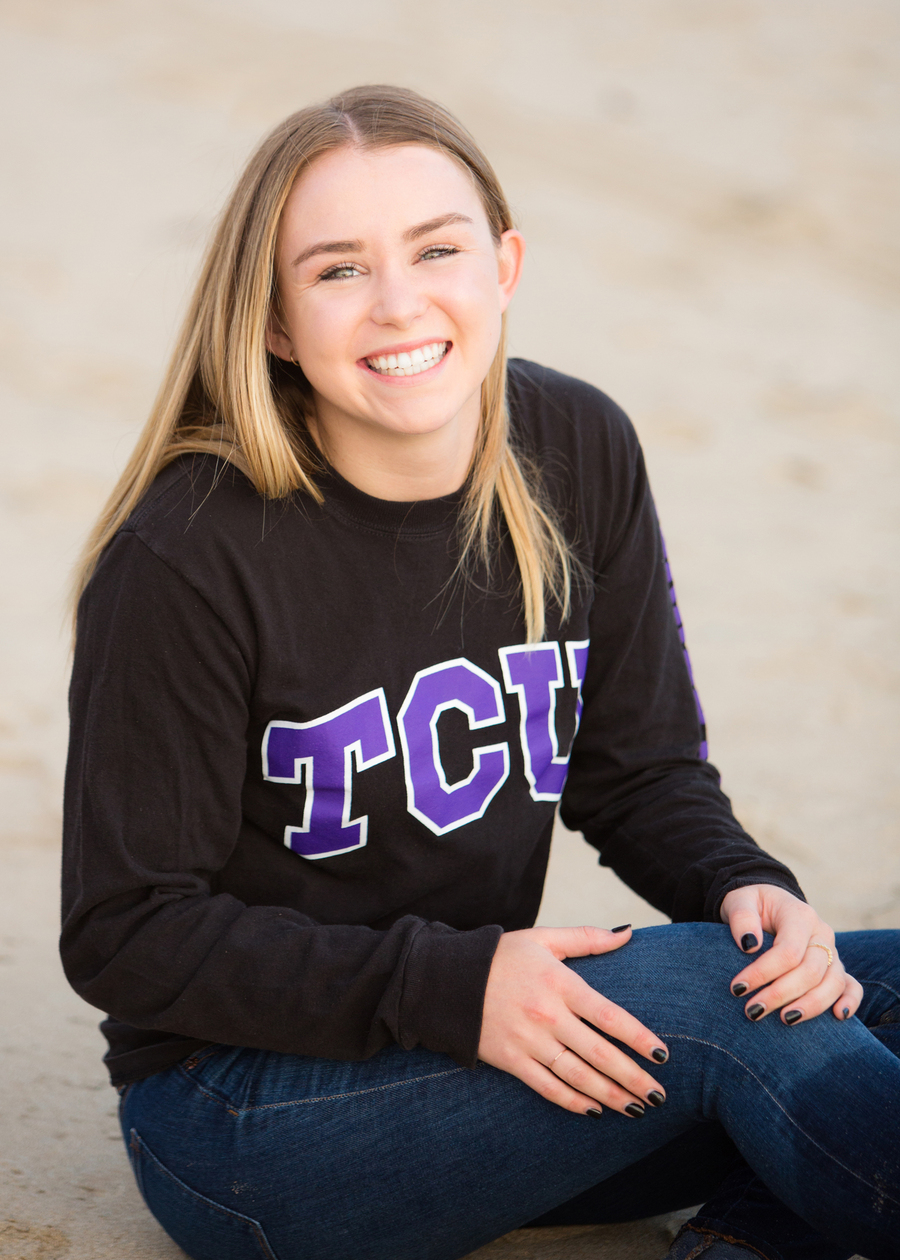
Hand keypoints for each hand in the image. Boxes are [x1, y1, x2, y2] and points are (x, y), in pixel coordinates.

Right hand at [477, 925, 669, 1116]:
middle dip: (633, 1077)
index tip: (663, 1055)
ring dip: (610, 1095)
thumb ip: (586, 938)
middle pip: (599, 1053)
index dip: (638, 1038)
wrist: (446, 978)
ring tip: (635, 1108)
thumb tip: (626, 934)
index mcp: (559, 983)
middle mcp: (547, 1015)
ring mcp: (528, 1041)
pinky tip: (593, 1110)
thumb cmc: (500, 956)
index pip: (609, 1015)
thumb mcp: (543, 938)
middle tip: (659, 1095)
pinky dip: (572, 1102)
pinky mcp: (510, 1060)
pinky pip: (546, 1087)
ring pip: (577, 1076)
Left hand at [720, 885, 861, 1025]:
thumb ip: (742, 918)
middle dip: (780, 994)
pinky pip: (851, 985)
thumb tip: (749, 945)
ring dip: (810, 1006)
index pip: (788, 951)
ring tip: (785, 1020)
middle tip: (753, 1011)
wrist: (768, 904)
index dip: (763, 973)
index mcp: (799, 915)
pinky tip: (838, 1017)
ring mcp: (832, 951)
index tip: (737, 988)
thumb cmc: (751, 905)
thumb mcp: (738, 901)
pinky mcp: (835, 967)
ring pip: (833, 983)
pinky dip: (850, 1001)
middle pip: (810, 971)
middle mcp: (821, 933)